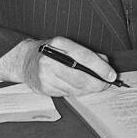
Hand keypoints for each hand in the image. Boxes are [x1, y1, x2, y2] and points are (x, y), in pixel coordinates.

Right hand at [0, 36, 116, 96]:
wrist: (25, 61)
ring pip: (75, 88)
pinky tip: (79, 88)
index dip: (100, 68)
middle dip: (97, 83)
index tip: (111, 75)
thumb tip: (105, 64)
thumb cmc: (51, 52)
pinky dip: (77, 92)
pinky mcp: (44, 88)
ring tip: (94, 86)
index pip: (84, 56)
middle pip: (80, 76)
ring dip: (88, 89)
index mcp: (58, 43)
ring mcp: (45, 75)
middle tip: (106, 84)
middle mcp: (50, 59)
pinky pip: (67, 94)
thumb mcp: (67, 45)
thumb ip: (87, 53)